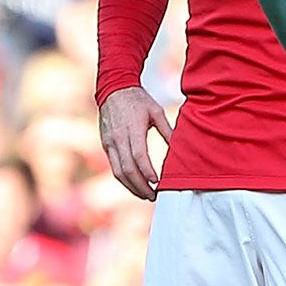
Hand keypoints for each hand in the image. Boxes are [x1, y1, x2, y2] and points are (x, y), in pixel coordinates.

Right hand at [99, 86, 173, 200]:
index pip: (139, 156)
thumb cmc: (138, 100)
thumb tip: (180, 148)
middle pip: (128, 169)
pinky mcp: (105, 145)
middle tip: (154, 196)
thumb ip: (167, 130)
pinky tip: (134, 185)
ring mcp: (110, 143)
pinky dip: (124, 179)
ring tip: (145, 195)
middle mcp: (118, 138)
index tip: (158, 183)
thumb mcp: (156, 111)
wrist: (114, 89)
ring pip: (118, 172)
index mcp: (132, 129)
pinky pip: (114, 167)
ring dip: (131, 187)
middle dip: (141, 186)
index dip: (148, 172)